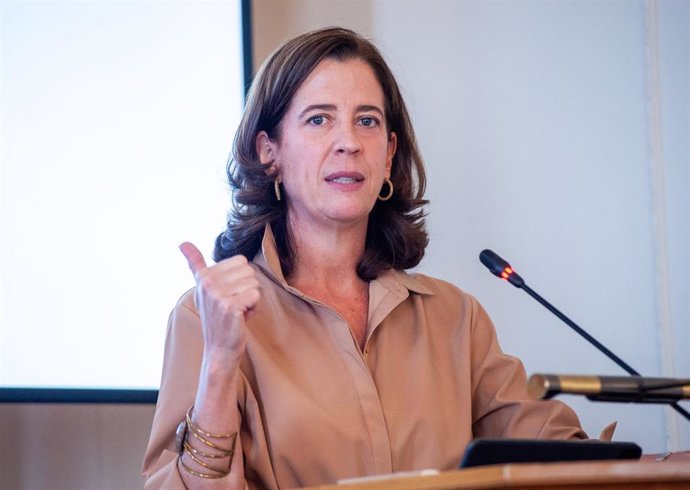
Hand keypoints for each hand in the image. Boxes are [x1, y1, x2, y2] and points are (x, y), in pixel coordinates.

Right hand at [179, 242, 260, 356]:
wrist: (219, 348)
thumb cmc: (218, 317)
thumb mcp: (204, 288)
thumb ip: (195, 264)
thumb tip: (182, 242)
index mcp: (204, 276)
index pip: (241, 261)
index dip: (241, 279)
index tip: (227, 295)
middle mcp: (207, 283)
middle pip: (249, 271)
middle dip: (247, 289)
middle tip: (234, 305)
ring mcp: (217, 294)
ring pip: (254, 283)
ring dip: (251, 300)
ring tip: (237, 312)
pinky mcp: (229, 306)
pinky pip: (256, 295)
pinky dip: (254, 308)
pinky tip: (241, 318)